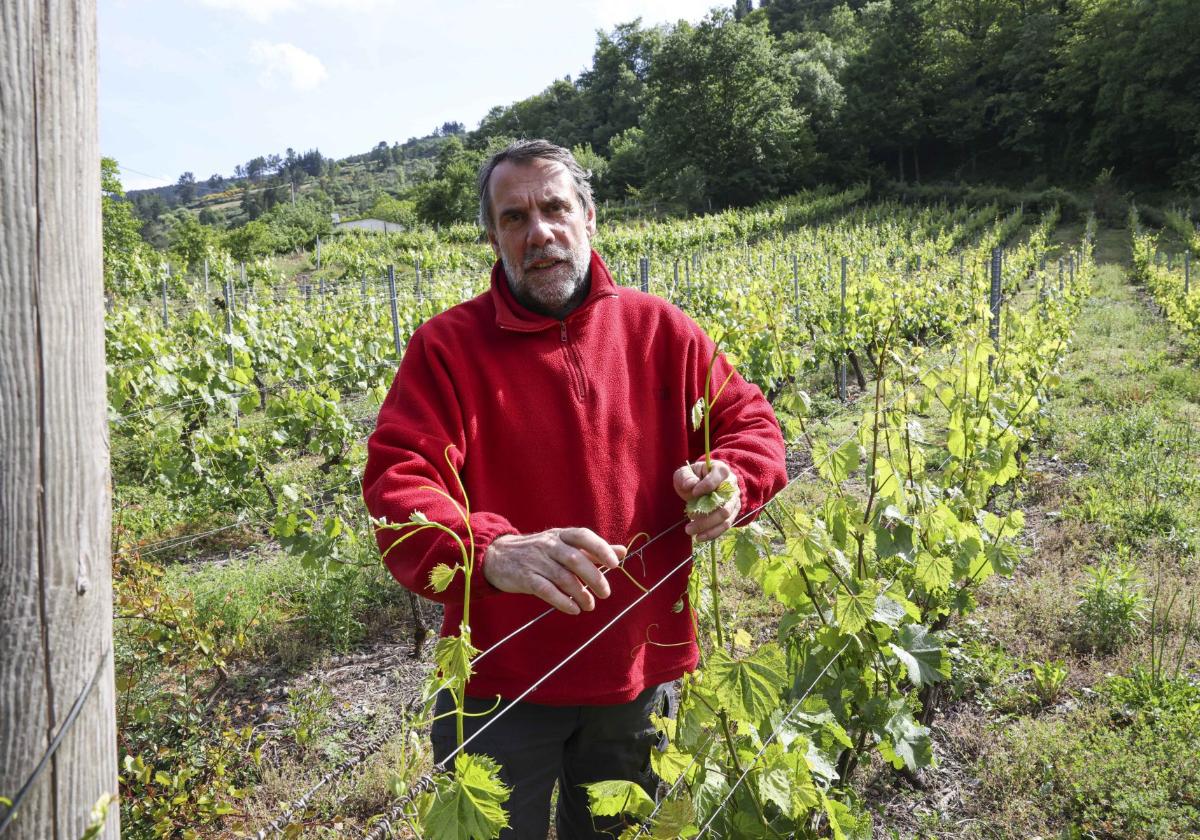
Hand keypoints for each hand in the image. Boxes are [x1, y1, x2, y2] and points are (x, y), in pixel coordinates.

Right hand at [483, 528, 626, 614]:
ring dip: (580, 594)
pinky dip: (562, 601)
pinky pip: (546, 590)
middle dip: (594, 577)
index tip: (615, 564)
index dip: (600, 548)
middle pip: (575, 559)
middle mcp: (548, 545)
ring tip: (590, 605)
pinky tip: (573, 609)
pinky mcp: (525, 578)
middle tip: (605, 593)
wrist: (497, 556)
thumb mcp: (563, 544)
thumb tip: (623, 551)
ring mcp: (535, 561)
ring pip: (562, 577)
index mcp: (560, 534)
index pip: (583, 536)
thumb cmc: (538, 551)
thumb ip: (592, 549)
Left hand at [673, 459, 741, 541]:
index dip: (705, 486)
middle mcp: (732, 485)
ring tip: (690, 531)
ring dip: (708, 528)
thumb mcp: (685, 472)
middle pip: (724, 504)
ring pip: (726, 518)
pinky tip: (700, 537)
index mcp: (721, 470)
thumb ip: (686, 477)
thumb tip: (691, 486)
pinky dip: (713, 533)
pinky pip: (726, 525)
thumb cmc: (694, 476)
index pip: (717, 478)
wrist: (704, 483)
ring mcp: (734, 500)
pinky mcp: (733, 512)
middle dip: (705, 517)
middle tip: (688, 523)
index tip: (693, 493)